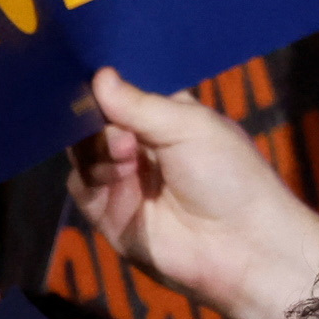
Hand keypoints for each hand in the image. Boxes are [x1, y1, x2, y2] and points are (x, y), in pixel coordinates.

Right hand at [71, 66, 318, 318]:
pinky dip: (91, 178)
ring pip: (81, 152)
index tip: (87, 72)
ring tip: (126, 155)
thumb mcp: (189, 127)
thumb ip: (138, 105)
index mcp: (166, 117)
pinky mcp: (106, 212)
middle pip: (92, 121)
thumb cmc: (230, 177)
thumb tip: (98, 76)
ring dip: (97, 149)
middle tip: (116, 126)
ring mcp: (122, 179)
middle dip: (94, 118)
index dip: (104, 84)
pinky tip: (117, 177)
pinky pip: (79, 186)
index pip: (123, 93)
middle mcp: (140, 145)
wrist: (238, 246)